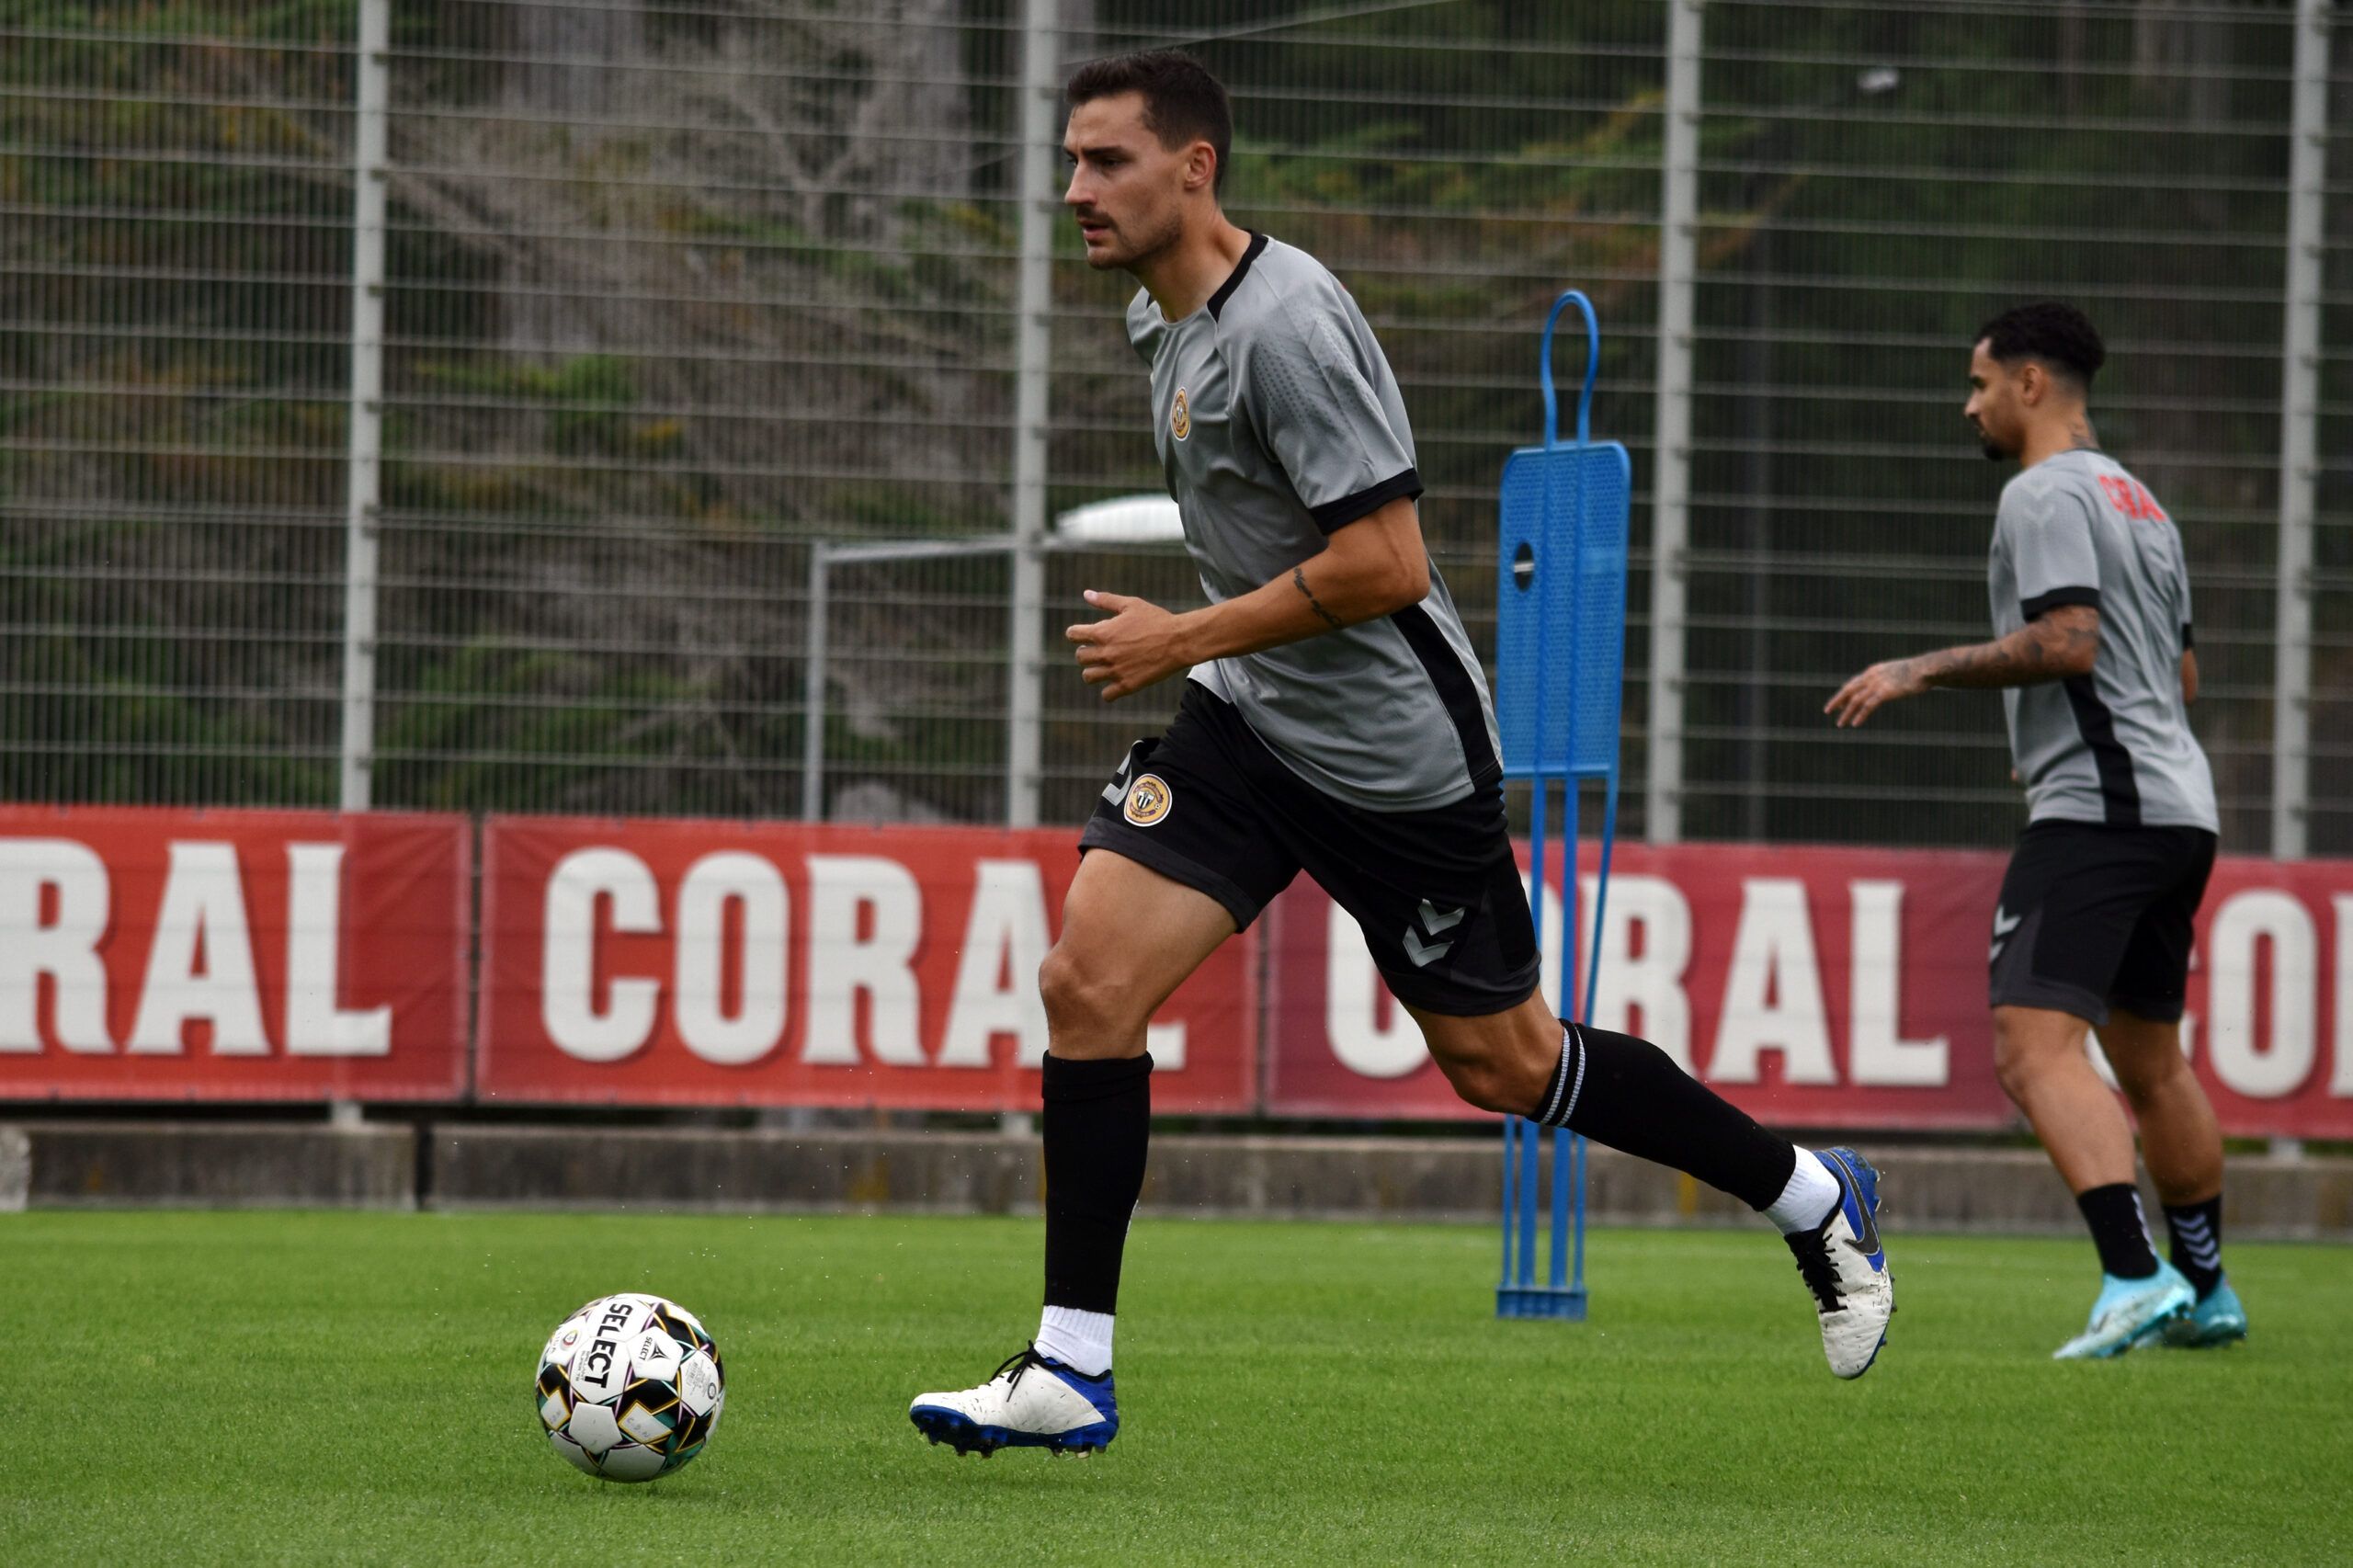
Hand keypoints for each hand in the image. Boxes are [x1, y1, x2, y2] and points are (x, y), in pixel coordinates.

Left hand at [1066, 590, 1190, 701]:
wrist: (1179, 641)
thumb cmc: (1156, 620)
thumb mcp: (1131, 605)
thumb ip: (1106, 600)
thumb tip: (1086, 594)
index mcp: (1103, 632)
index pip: (1073, 635)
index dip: (1076, 633)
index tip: (1083, 635)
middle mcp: (1106, 653)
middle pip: (1080, 657)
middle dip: (1085, 652)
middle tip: (1098, 650)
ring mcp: (1116, 671)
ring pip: (1089, 677)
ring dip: (1093, 671)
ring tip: (1104, 667)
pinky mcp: (1128, 685)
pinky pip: (1107, 695)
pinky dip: (1108, 690)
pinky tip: (1116, 681)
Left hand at [1825, 659, 1926, 727]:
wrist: (1926, 669)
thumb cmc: (1915, 673)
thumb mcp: (1896, 673)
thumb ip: (1886, 680)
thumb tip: (1884, 690)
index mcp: (1873, 671)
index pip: (1853, 683)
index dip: (1843, 694)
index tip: (1837, 704)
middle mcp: (1871, 676)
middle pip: (1848, 690)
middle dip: (1837, 701)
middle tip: (1827, 712)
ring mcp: (1877, 684)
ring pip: (1856, 701)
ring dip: (1846, 713)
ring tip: (1840, 724)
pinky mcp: (1885, 693)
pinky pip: (1868, 706)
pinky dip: (1860, 715)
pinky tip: (1854, 723)